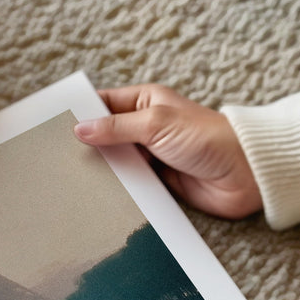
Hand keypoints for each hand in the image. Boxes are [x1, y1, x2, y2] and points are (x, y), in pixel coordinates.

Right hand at [73, 84, 261, 218]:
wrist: (244, 174)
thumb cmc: (208, 138)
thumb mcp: (156, 124)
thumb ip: (116, 128)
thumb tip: (81, 128)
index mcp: (145, 102)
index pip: (103, 104)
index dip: (81, 113)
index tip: (55, 126)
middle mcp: (146, 128)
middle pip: (106, 136)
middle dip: (86, 146)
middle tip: (56, 158)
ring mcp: (151, 157)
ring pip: (116, 164)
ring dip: (100, 171)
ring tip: (69, 180)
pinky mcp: (158, 183)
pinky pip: (130, 186)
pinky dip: (117, 190)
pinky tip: (97, 197)